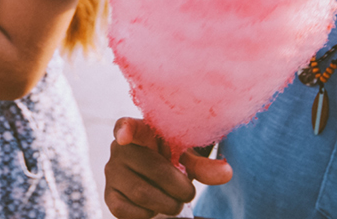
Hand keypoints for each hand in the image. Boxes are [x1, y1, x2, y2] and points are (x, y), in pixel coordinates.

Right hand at [104, 118, 232, 218]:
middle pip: (151, 168)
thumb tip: (226, 172)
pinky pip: (128, 211)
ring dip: (167, 203)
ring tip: (176, 203)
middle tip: (189, 193)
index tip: (124, 136)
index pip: (126, 126)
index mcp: (140, 131)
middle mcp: (120, 149)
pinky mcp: (110, 196)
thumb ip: (205, 165)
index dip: (124, 130)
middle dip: (178, 186)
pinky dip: (148, 214)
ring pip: (142, 193)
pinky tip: (155, 210)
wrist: (159, 187)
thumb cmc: (172, 165)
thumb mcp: (188, 160)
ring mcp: (112, 173)